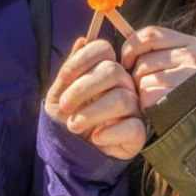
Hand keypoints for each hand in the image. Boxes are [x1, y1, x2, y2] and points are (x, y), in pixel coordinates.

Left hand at [45, 37, 144, 159]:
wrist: (71, 155)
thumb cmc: (66, 121)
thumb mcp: (57, 97)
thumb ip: (69, 72)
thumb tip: (81, 40)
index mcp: (104, 71)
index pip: (103, 49)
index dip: (82, 59)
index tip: (64, 77)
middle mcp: (123, 85)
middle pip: (113, 71)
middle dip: (82, 88)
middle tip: (64, 106)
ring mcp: (133, 107)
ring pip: (122, 98)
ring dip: (91, 113)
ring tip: (73, 126)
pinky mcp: (137, 132)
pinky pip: (132, 126)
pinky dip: (110, 133)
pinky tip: (95, 138)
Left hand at [120, 26, 195, 110]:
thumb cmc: (189, 85)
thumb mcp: (184, 60)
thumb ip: (160, 48)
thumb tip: (123, 35)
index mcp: (193, 44)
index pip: (150, 34)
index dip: (130, 47)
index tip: (127, 61)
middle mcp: (194, 58)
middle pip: (144, 61)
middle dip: (137, 74)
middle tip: (147, 84)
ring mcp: (188, 79)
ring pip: (143, 79)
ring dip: (142, 90)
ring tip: (155, 95)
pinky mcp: (179, 100)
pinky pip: (147, 97)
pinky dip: (145, 104)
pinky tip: (156, 106)